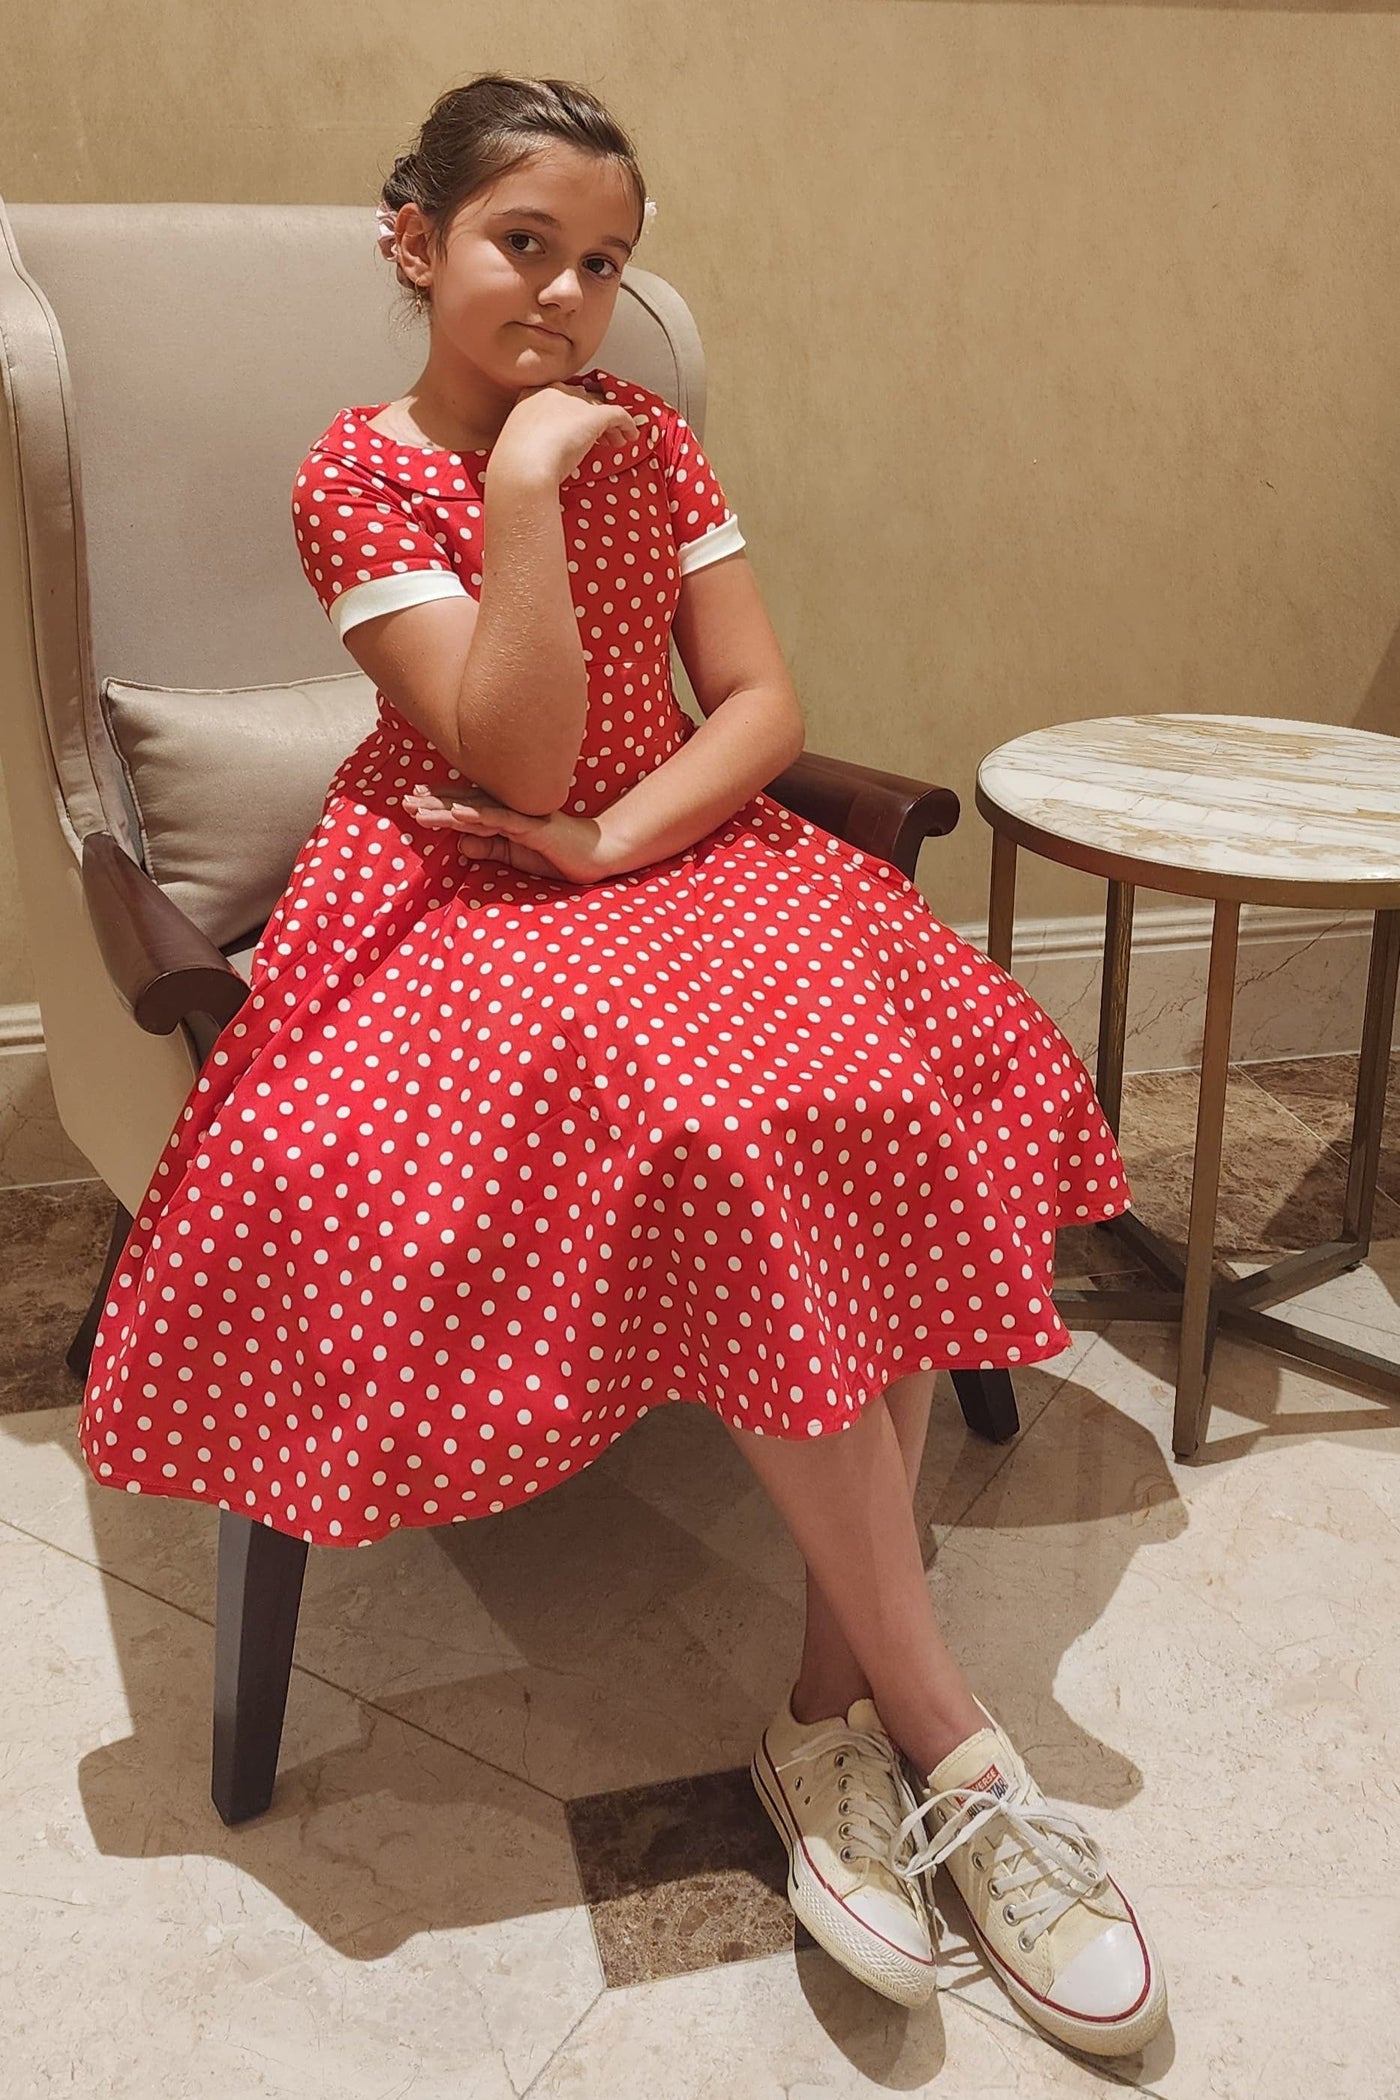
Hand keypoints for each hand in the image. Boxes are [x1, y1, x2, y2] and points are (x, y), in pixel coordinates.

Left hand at [401, 781, 616, 884]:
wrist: (595, 855)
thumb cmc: (557, 854)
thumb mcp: (515, 856)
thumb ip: (490, 849)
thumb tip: (460, 846)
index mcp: (505, 816)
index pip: (467, 808)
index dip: (440, 805)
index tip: (414, 802)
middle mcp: (510, 809)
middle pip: (465, 804)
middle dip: (434, 803)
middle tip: (404, 799)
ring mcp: (521, 815)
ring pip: (476, 810)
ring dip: (447, 809)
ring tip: (420, 808)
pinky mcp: (533, 826)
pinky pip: (502, 820)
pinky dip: (479, 816)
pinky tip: (459, 814)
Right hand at [493, 380, 640, 486]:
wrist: (523, 467)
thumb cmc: (516, 462)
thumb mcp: (520, 441)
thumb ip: (533, 437)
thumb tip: (541, 450)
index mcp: (531, 394)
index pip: (560, 397)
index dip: (572, 412)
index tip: (575, 427)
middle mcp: (554, 391)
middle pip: (582, 400)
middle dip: (591, 417)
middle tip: (599, 437)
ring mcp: (574, 401)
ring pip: (600, 406)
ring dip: (610, 425)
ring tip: (615, 441)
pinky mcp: (594, 415)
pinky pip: (618, 414)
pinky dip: (627, 425)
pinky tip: (630, 436)